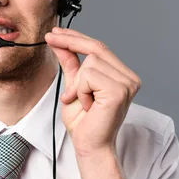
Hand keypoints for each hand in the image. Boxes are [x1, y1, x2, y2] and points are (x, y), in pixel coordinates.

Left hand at [44, 27, 140, 157]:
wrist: (89, 145)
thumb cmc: (84, 121)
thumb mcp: (73, 85)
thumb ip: (70, 63)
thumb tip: (59, 42)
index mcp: (121, 75)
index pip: (99, 47)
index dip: (76, 37)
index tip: (56, 32)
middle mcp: (128, 77)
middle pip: (96, 47)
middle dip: (70, 42)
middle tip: (50, 39)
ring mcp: (127, 84)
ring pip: (91, 63)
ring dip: (77, 83)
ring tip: (80, 100)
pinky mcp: (119, 91)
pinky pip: (90, 76)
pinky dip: (81, 90)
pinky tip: (86, 105)